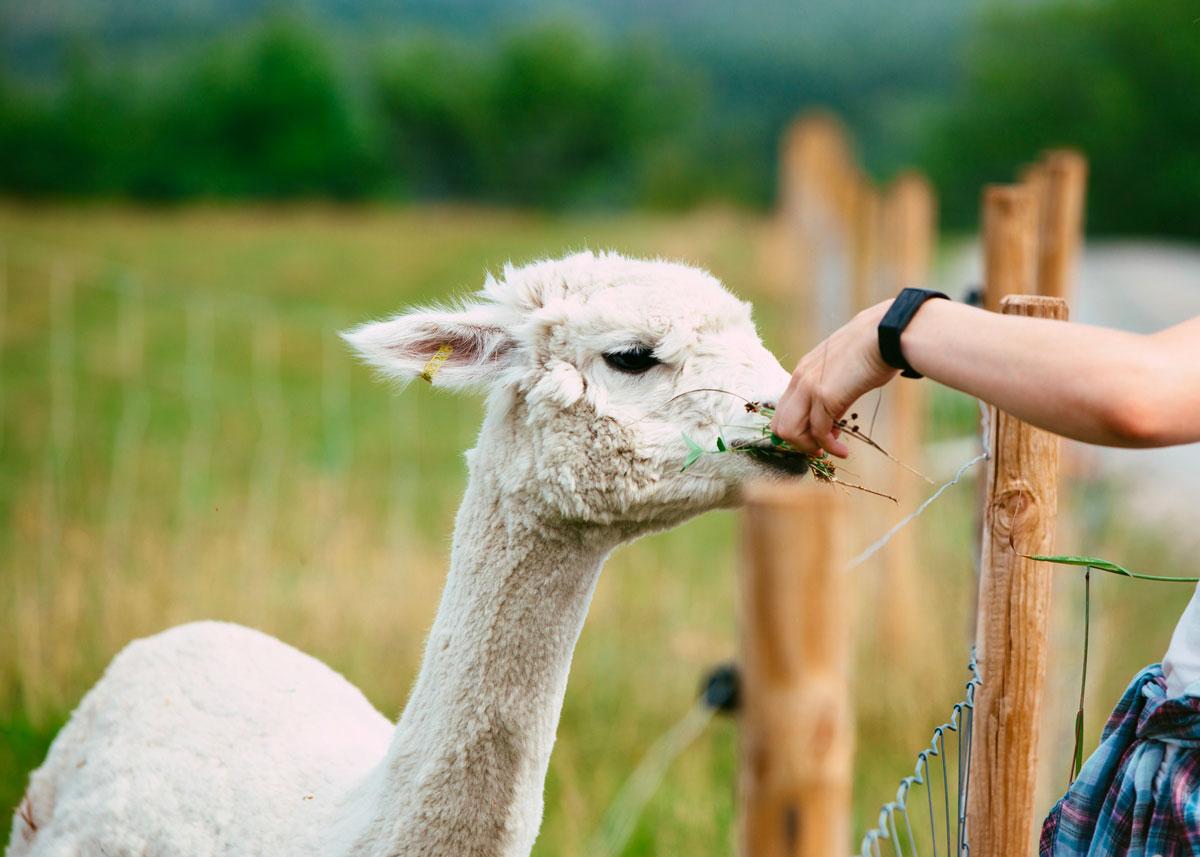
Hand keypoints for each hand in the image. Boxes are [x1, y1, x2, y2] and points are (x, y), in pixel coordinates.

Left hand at [771, 300, 898, 457]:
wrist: (886, 333)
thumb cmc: (873, 349)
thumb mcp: (842, 369)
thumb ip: (832, 389)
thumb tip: (832, 416)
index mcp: (802, 371)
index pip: (783, 409)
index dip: (797, 429)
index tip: (818, 436)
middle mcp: (800, 379)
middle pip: (780, 424)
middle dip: (798, 443)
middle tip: (820, 449)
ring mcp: (809, 387)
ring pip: (791, 432)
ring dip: (810, 448)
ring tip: (832, 450)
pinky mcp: (825, 396)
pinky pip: (818, 432)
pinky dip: (828, 447)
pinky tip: (842, 451)